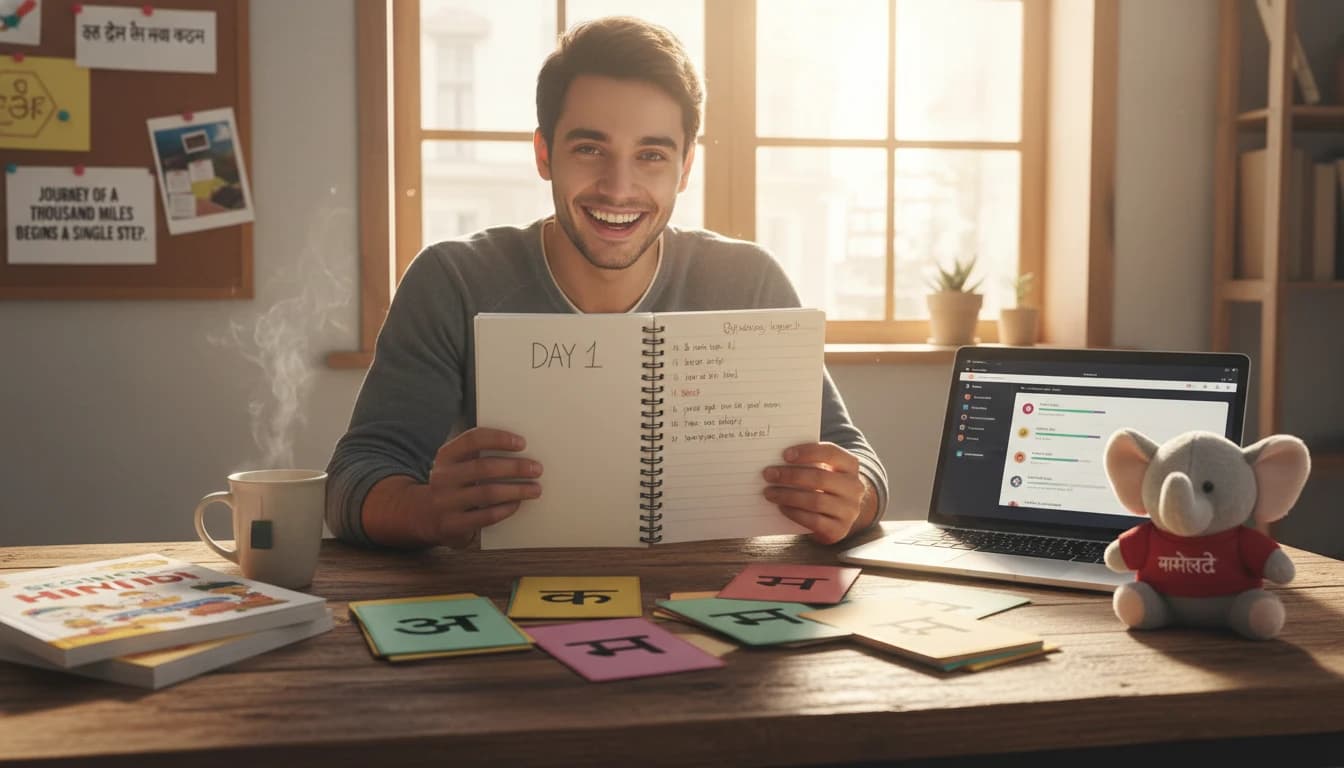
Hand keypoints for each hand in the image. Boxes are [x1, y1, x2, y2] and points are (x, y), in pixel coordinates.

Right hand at [414, 427, 542, 546]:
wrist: (424, 515)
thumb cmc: (453, 484)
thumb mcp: (457, 464)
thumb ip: (480, 455)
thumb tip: (521, 451)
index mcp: (446, 455)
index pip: (472, 440)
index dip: (499, 439)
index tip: (522, 443)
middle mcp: (443, 477)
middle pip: (483, 467)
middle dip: (515, 467)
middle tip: (537, 468)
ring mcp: (445, 502)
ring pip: (487, 493)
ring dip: (516, 490)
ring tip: (535, 489)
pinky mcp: (452, 524)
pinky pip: (485, 516)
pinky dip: (505, 509)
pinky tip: (517, 504)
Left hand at [762, 442, 871, 544]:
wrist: (840, 514)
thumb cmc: (824, 485)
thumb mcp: (823, 470)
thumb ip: (807, 462)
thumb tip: (777, 460)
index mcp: (850, 465)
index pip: (831, 453)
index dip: (807, 452)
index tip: (784, 455)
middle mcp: (854, 487)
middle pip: (820, 478)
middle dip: (791, 475)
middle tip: (769, 474)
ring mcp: (849, 510)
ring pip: (815, 501)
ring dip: (788, 496)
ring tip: (769, 492)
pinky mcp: (839, 530)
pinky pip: (814, 521)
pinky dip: (794, 513)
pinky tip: (781, 507)